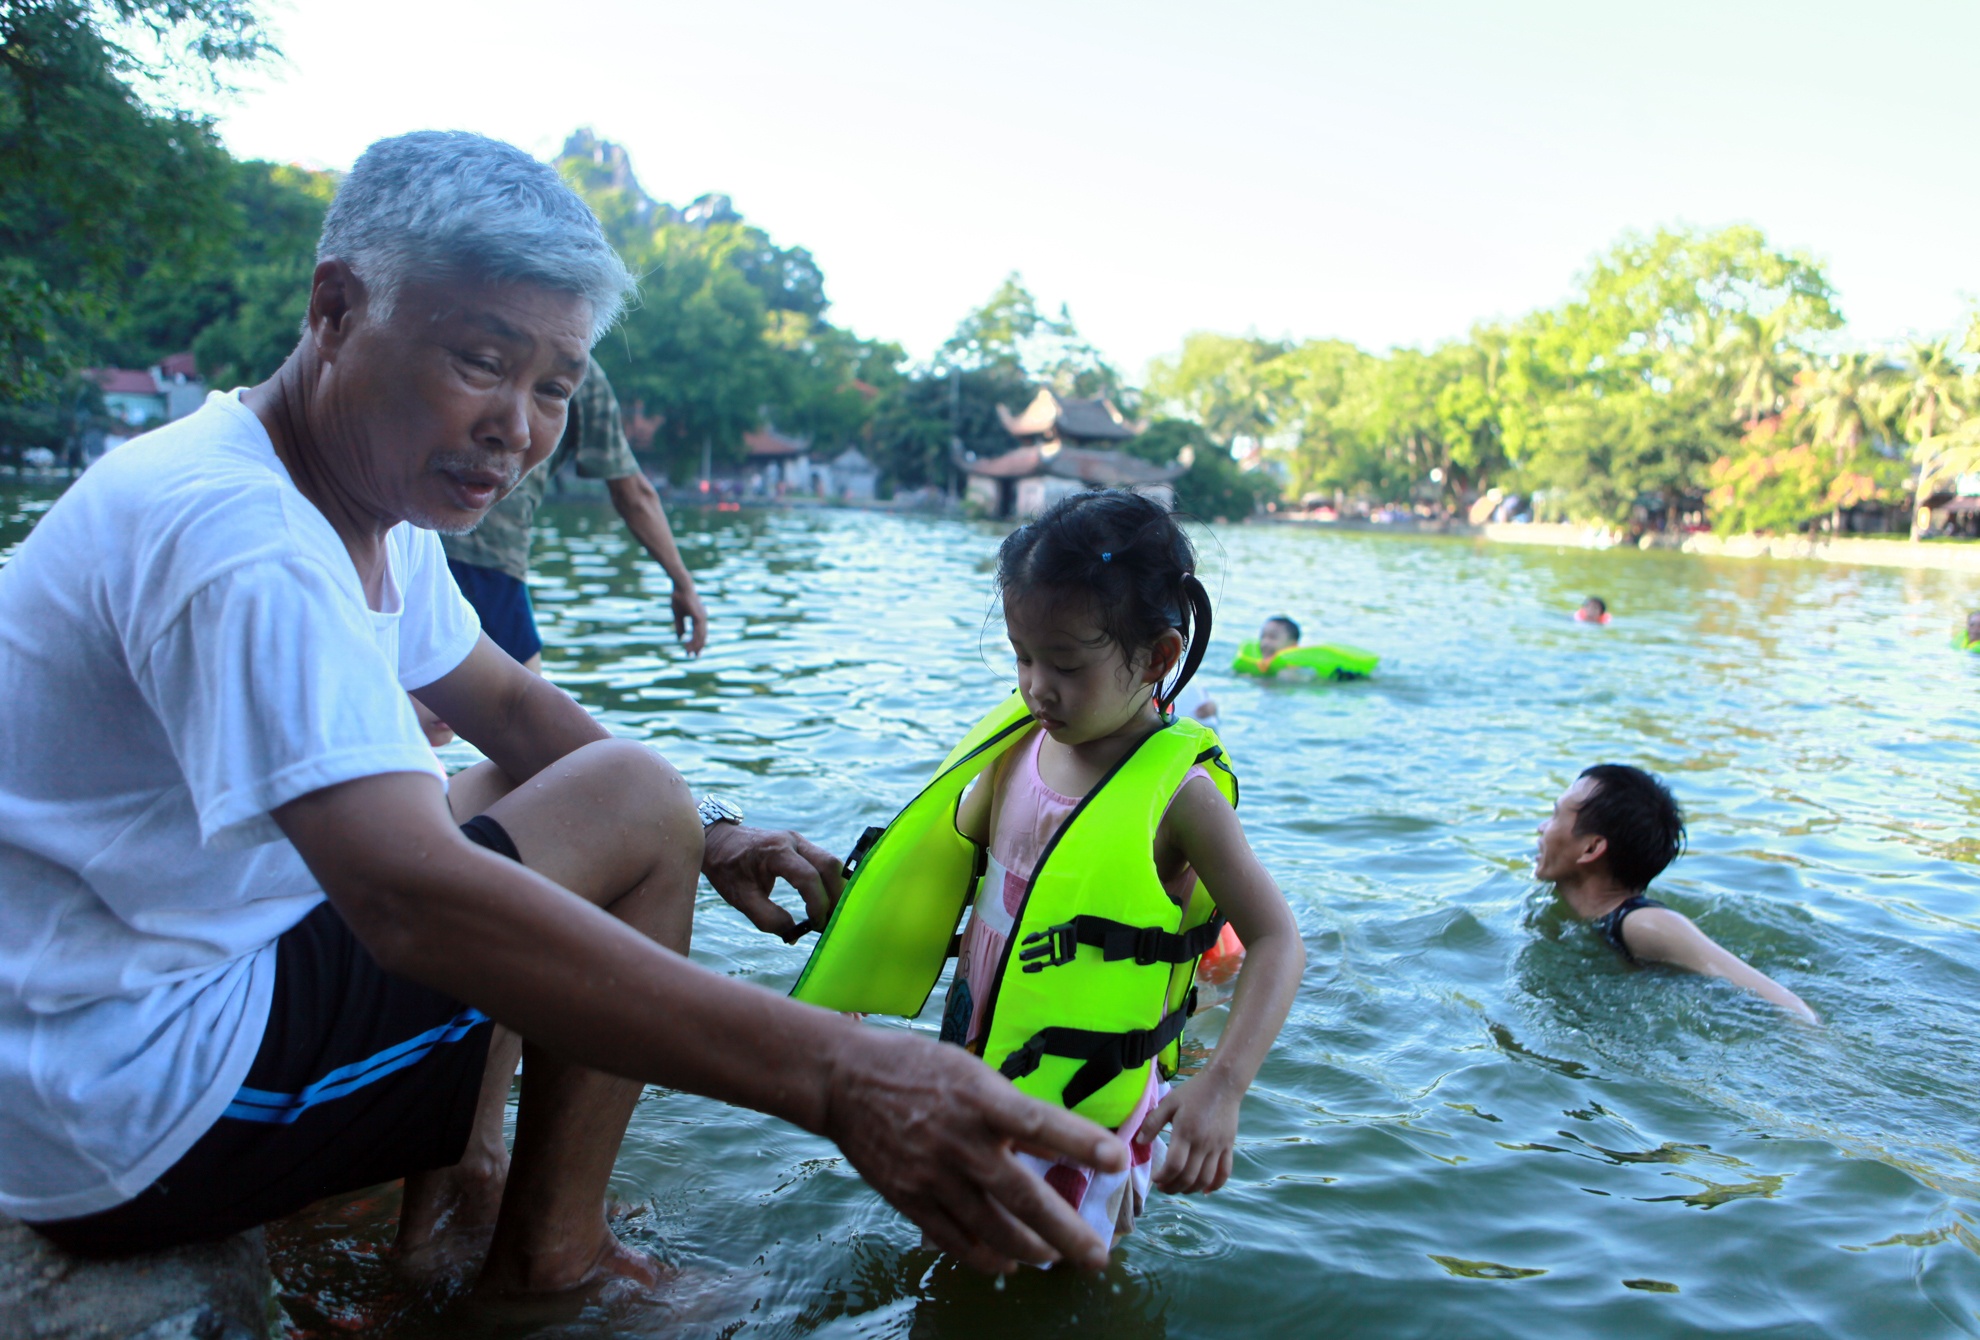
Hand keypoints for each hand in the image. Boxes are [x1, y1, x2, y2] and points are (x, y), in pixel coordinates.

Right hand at [672, 582, 708, 655]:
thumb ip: (680, 627)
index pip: (700, 633)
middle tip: (693, 656)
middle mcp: (703, 618)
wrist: (680, 586)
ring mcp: (702, 617)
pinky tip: (689, 645)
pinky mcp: (699, 616)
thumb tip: (680, 638)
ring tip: (690, 653)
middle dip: (698, 647)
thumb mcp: (678, 615)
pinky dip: (694, 639)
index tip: (692, 651)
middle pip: (703, 636)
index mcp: (699, 617)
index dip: (696, 642)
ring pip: (701, 635)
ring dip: (695, 645)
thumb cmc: (679, 598)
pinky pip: (698, 631)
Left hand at [702, 822, 841, 939]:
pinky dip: (828, 882)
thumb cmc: (727, 869)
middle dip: (836, 895)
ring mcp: (798, 841)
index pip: (808, 878)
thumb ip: (767, 918)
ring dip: (835, 889)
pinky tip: (825, 901)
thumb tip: (794, 934)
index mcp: (776, 852)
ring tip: (831, 913)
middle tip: (834, 921)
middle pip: (829, 865)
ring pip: (830, 863)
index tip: (816, 926)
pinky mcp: (801, 846)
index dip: (817, 904)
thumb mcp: (740, 898)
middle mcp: (792, 841)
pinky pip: (823, 862)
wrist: (718, 841)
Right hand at [822, 1024, 1126, 1272]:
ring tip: (1056, 1259)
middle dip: (1067, 1234)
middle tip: (1098, 1258)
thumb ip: (1014, 1112)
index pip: (1040, 1122)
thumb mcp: (971, 1072)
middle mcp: (960, 1141)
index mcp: (979, 1099)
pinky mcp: (909, 1199)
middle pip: (1023, 1198)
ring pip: (994, 1230)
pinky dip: (987, 1257)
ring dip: (1032, 1251)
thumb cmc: (916, 1069)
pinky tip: (1008, 1262)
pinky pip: (956, 1241)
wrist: (843, 1081)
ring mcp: (933, 1176)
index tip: (1118, 1160)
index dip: (1080, 1142)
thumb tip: (1059, 1149)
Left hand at [1136, 1073, 1239, 1193]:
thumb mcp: (1169, 1102)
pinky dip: (1215, 1186)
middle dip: (1173, 1187)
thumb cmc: (1193, 1092)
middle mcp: (1203, 1143)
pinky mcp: (1229, 1147)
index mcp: (1186, 1132)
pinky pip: (1225, 1172)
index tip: (1155, 1179)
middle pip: (1189, 1177)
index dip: (1163, 1177)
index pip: (1174, 1165)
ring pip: (1206, 1179)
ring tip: (1179, 1188)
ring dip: (1191, 1189)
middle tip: (1163, 1188)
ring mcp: (1218, 1147)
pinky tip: (1205, 1190)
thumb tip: (1139, 1142)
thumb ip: (1153, 1122)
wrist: (1223, 1083)